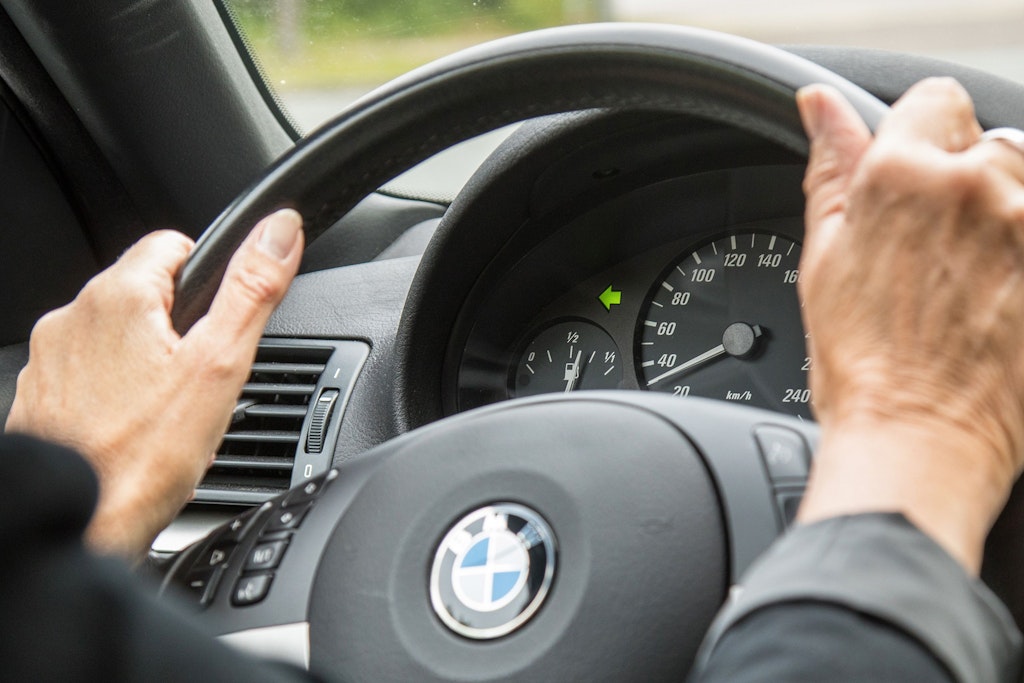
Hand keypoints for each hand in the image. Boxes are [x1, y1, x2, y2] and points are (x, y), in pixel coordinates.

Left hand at [5, 209, 303, 561]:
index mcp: (118, 296)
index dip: (210, 280)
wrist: (77, 526)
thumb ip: (252, 289)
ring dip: (146, 360)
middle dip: (180, 328)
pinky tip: (133, 429)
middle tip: (199, 380)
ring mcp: (50, 359)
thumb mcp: (219, 366)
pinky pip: (90, 375)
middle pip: (146, 294)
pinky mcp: (39, 396)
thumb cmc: (142, 458)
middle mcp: (72, 317)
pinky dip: (114, 392)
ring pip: (117, 337)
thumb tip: (280, 230)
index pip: (174, 244)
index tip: (218, 325)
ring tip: (166, 413)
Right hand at [795, 79, 1023, 572]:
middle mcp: (978, 187)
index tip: (910, 187)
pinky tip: (993, 301)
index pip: (932, 100)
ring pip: (1022, 184)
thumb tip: (820, 108)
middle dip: (960, 182)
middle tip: (931, 253)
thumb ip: (830, 168)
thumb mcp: (825, 257)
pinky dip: (1016, 252)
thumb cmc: (864, 366)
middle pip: (985, 140)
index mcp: (903, 176)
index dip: (915, 142)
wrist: (921, 443)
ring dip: (999, 216)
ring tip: (967, 283)